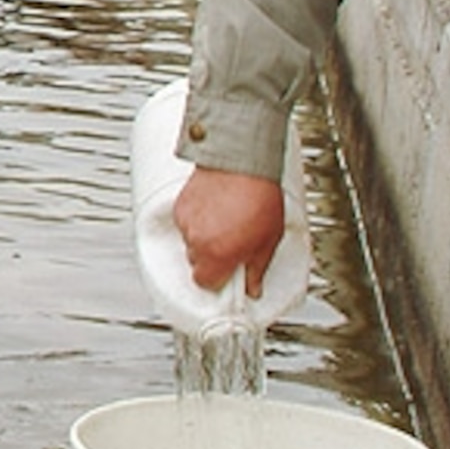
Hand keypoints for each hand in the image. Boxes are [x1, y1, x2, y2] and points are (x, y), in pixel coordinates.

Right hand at [172, 166, 286, 294]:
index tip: (228, 273)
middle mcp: (198, 241)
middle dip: (211, 258)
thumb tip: (253, 287)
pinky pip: (185, 223)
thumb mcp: (269, 239)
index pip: (205, 282)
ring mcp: (187, 222)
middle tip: (230, 245)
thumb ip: (257, 269)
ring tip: (224, 222)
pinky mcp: (180, 205)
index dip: (218, 279)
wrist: (243, 162)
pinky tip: (214, 210)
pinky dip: (196, 221)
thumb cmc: (259, 196)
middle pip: (196, 263)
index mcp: (218, 255)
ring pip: (190, 242)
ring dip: (203, 238)